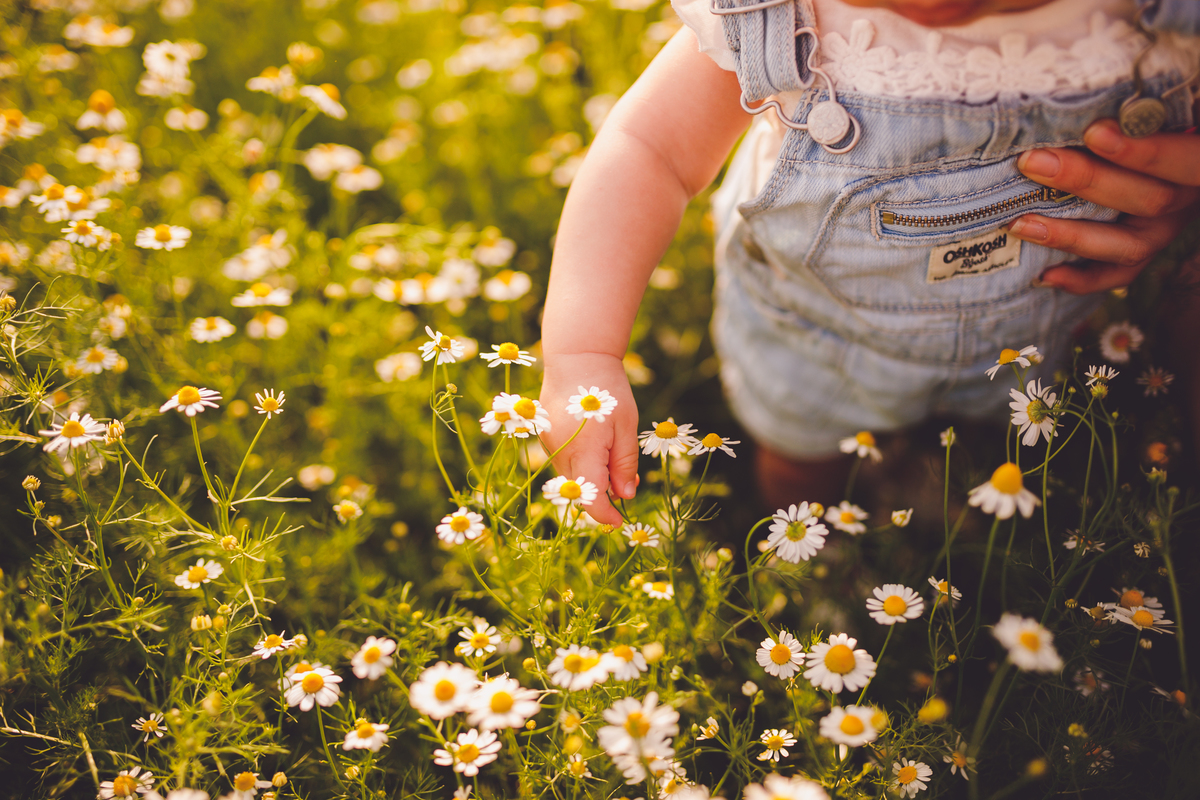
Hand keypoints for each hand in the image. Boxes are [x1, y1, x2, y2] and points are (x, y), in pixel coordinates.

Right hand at [539, 352, 639, 526]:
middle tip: (626, 482)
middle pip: (581, 491)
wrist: (576, 357)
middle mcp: (561, 452)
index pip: (591, 499)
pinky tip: (595, 444)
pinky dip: (581, 463)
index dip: (606, 516)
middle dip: (603, 496)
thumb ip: (624, 463)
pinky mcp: (546, 438)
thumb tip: (625, 496)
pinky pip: (565, 461)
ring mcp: (550, 445)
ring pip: (571, 477)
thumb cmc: (607, 389)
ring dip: (592, 478)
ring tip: (612, 454)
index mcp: (584, 451)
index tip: (620, 522)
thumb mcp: (626, 426)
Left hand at [1009, 118, 1199, 293]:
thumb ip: (1139, 106)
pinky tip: (1046, 275)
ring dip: (1072, 235)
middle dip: (1086, 181)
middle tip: (1033, 162)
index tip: (1094, 132)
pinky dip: (1082, 279)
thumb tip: (1108, 69)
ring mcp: (1164, 230)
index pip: (1186, 160)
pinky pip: (1117, 276)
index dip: (1143, 150)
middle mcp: (1187, 197)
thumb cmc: (1136, 119)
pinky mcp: (1141, 252)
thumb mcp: (1148, 109)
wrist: (1141, 161)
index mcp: (1197, 155)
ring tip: (1021, 223)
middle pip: (1150, 198)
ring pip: (1129, 244)